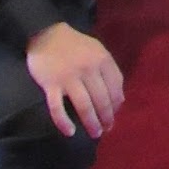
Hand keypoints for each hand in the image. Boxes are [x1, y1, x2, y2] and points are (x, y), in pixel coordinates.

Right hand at [26, 22, 125, 138]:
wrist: (47, 35)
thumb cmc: (76, 45)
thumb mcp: (98, 51)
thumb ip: (111, 72)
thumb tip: (120, 100)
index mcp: (102, 59)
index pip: (115, 86)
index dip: (117, 103)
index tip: (115, 114)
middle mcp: (88, 69)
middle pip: (101, 99)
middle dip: (106, 117)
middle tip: (107, 129)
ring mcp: (68, 78)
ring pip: (84, 106)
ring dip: (91, 123)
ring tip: (95, 133)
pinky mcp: (51, 85)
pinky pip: (57, 108)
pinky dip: (64, 122)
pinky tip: (70, 132)